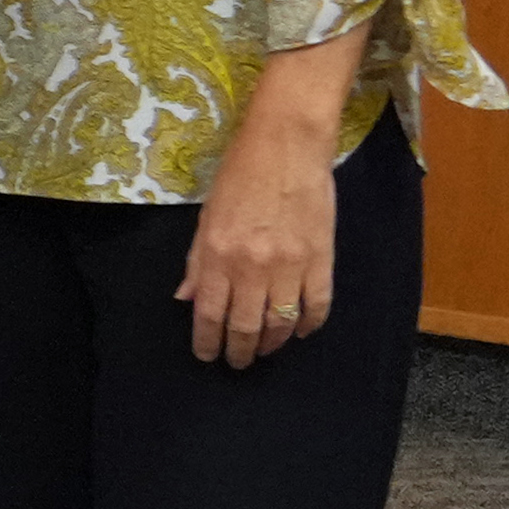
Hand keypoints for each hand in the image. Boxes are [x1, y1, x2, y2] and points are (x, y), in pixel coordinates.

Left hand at [179, 129, 344, 371]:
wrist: (287, 147)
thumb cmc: (239, 177)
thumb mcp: (207, 217)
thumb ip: (198, 262)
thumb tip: (187, 299)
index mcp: (218, 255)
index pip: (209, 314)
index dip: (207, 341)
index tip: (207, 356)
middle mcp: (252, 266)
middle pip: (246, 326)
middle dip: (239, 350)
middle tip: (237, 361)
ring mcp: (290, 265)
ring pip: (281, 322)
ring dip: (272, 342)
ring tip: (264, 349)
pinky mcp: (322, 259)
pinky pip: (317, 305)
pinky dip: (309, 325)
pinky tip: (300, 332)